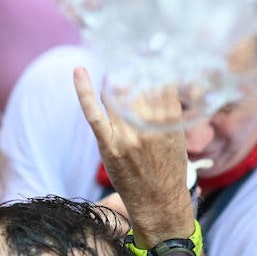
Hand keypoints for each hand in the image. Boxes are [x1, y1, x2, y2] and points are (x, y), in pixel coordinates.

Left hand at [73, 68, 192, 243]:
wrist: (160, 204)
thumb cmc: (169, 170)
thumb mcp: (177, 135)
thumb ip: (167, 109)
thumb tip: (156, 81)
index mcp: (170, 119)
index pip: (159, 80)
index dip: (152, 64)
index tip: (147, 51)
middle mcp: (150, 124)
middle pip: (137, 84)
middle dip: (133, 69)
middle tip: (129, 55)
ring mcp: (127, 134)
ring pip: (116, 93)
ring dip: (115, 79)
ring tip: (117, 69)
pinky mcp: (109, 144)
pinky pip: (94, 113)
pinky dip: (84, 91)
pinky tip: (80, 72)